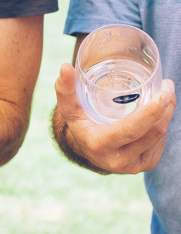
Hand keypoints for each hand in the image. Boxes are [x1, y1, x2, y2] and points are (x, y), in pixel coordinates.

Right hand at [54, 62, 175, 173]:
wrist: (88, 152)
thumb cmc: (81, 125)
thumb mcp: (70, 109)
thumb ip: (65, 89)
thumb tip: (64, 67)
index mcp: (100, 144)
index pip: (132, 129)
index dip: (152, 111)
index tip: (164, 92)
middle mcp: (118, 160)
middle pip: (152, 133)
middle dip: (166, 108)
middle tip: (168, 86)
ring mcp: (134, 166)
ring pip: (159, 137)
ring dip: (166, 115)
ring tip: (165, 96)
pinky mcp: (145, 166)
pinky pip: (160, 144)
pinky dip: (162, 126)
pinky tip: (158, 115)